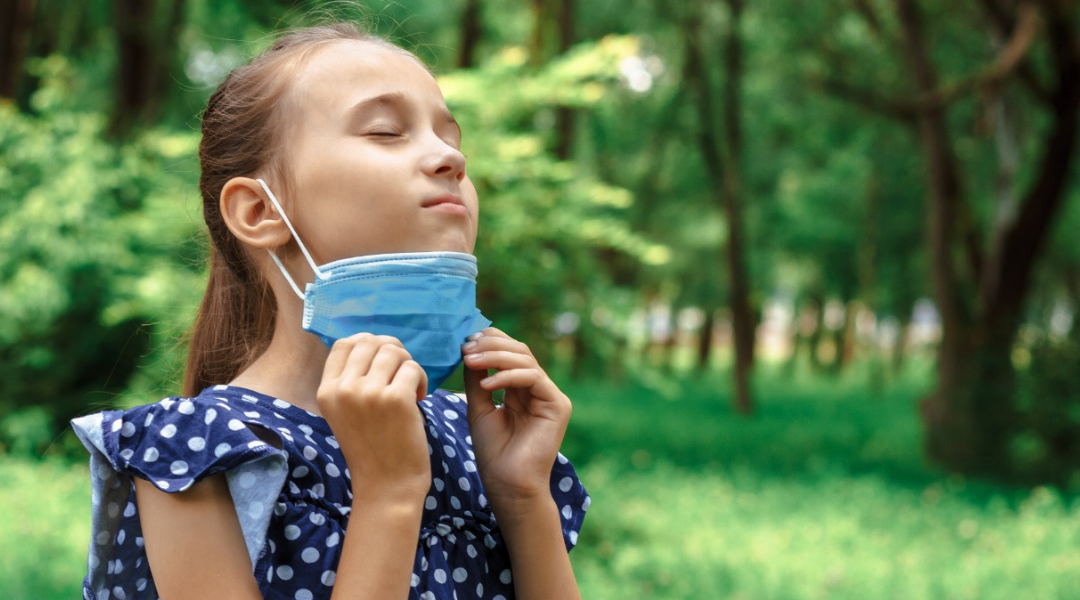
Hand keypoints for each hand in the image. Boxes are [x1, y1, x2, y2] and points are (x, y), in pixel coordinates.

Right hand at [317, 333, 430, 502]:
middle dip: (393, 352)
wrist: (386, 486)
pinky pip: (412, 368)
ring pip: (393, 352)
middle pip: (370, 342)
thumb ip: (353, 381)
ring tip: (411, 388)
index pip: (344, 344)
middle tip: (403, 374)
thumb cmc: (372, 449)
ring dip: (409, 365)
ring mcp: (368, 393)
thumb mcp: (347, 413)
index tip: (385, 360)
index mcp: (327, 391)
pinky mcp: (395, 399)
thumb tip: (376, 343)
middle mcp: (343, 389)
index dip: (369, 343)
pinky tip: (420, 398)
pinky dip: (421, 379)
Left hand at [461, 327, 571, 518]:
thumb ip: (477, 378)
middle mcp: (539, 389)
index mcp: (522, 389)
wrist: (508, 486)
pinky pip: (533, 378)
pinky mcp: (558, 406)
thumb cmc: (494, 453)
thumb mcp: (479, 408)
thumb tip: (469, 348)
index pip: (510, 352)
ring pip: (526, 360)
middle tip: (466, 348)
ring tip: (470, 361)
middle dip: (491, 345)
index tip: (464, 342)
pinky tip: (486, 385)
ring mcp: (551, 396)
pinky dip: (507, 377)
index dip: (490, 341)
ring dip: (495, 357)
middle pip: (520, 350)